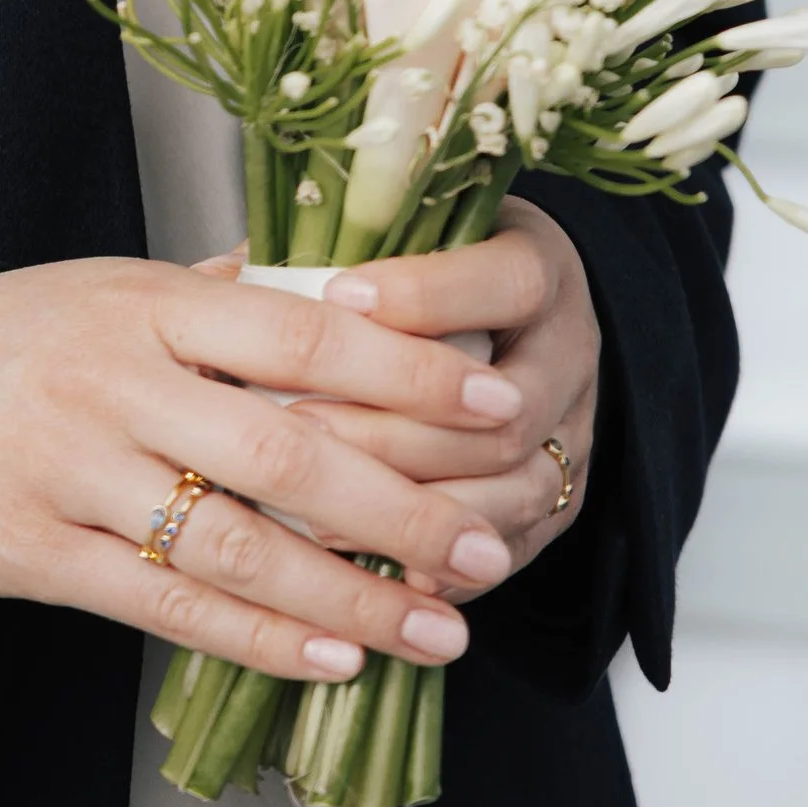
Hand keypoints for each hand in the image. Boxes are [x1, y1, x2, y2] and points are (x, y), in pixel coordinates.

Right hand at [0, 256, 525, 684]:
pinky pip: (170, 607)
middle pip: (283, 450)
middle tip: (489, 546)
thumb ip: (219, 296)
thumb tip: (333, 287)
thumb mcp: (111, 288)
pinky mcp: (43, 555)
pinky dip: (261, 637)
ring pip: (235, 544)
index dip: (406, 370)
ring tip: (443, 629)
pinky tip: (335, 657)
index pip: (299, 334)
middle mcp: (116, 383)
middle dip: (402, 506)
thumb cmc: (19, 341)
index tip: (493, 399)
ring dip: (352, 595)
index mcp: (146, 304)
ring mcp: (77, 472)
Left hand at [302, 203, 597, 595]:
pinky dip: (441, 564)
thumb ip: (339, 251)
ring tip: (315, 513)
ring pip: (512, 488)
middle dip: (397, 425)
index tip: (337, 297)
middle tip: (299, 427)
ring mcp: (575, 439)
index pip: (504, 282)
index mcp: (539, 268)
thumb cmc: (436, 269)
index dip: (425, 296)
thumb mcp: (407, 237)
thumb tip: (232, 274)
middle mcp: (570, 356)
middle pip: (505, 407)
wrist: (514, 322)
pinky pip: (511, 548)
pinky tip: (371, 569)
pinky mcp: (560, 507)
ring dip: (412, 507)